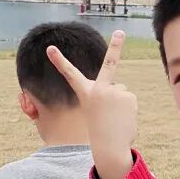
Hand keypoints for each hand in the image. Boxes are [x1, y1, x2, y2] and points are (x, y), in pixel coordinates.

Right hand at [46, 30, 136, 178]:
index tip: (49, 48)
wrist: (110, 146)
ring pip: (121, 91)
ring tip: (115, 117)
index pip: (71, 74)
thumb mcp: (99, 111)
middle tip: (120, 31)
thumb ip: (107, 96)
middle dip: (115, 46)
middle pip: (109, 64)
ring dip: (121, 103)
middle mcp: (100, 89)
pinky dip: (128, 109)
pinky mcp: (128, 96)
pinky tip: (123, 118)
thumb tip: (122, 90)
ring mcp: (115, 91)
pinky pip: (130, 98)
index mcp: (86, 93)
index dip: (59, 61)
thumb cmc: (101, 131)